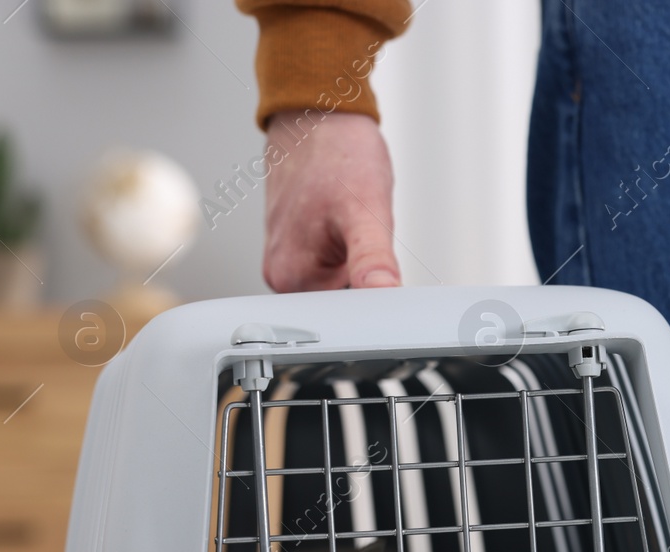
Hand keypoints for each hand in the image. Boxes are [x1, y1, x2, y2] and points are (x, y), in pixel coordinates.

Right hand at [261, 110, 401, 291]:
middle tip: (365, 237)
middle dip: (366, 278)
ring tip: (353, 224)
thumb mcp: (367, 211)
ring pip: (341, 281)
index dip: (373, 303)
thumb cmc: (337, 153)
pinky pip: (334, 262)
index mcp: (291, 276)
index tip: (387, 282)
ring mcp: (288, 257)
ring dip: (358, 261)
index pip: (343, 318)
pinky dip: (349, 248)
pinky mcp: (297, 244)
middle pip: (342, 301)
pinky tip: (348, 222)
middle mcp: (282, 273)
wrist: (320, 115)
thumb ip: (373, 261)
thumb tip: (382, 295)